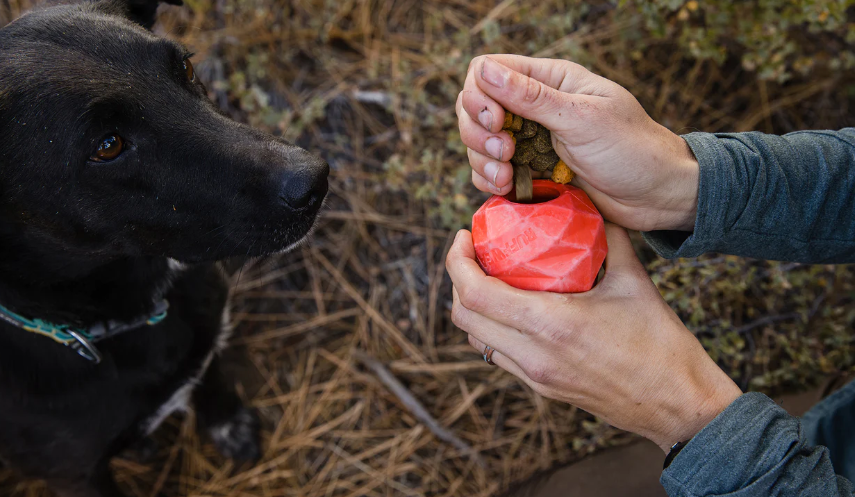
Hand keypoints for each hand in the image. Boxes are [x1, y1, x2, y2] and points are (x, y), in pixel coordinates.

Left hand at [445, 225, 741, 450]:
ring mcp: (535, 375)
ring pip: (476, 339)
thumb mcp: (634, 282)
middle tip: (471, 253)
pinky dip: (490, 328)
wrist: (678, 404)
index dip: (457, 262)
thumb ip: (611, 239)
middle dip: (456, 280)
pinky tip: (510, 307)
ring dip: (471, 306)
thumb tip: (594, 205)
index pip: (476, 293)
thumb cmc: (661, 344)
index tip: (463, 237)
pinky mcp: (542, 388)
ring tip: (486, 277)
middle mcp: (533, 354)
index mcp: (550, 324)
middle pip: (464, 316)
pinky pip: (498, 355)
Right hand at [456, 55, 699, 231]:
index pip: (489, 69)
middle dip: (478, 130)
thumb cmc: (631, 149)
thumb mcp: (582, 119)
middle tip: (504, 152)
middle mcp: (534, 106)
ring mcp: (530, 140)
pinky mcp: (530, 171)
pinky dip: (488, 180)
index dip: (480, 94)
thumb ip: (532, 97)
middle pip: (475, 106)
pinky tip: (506, 187)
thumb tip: (485, 70)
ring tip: (507, 176)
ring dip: (481, 159)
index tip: (497, 121)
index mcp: (550, 80)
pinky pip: (490, 171)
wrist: (657, 195)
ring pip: (478, 141)